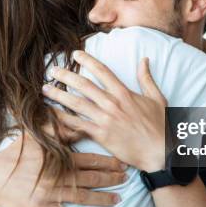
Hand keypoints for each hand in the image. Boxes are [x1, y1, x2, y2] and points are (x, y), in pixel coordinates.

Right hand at [0, 133, 126, 206]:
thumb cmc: (14, 156)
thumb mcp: (34, 136)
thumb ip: (55, 129)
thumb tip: (73, 118)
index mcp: (58, 158)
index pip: (89, 160)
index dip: (108, 162)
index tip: (122, 162)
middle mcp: (58, 177)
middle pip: (91, 178)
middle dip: (111, 179)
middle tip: (126, 179)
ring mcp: (51, 195)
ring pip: (83, 197)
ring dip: (102, 198)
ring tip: (118, 199)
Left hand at [42, 50, 167, 171]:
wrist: (159, 152)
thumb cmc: (160, 126)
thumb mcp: (157, 98)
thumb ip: (147, 79)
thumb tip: (144, 60)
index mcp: (124, 93)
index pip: (102, 70)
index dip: (87, 60)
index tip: (75, 54)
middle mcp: (112, 104)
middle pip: (83, 84)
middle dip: (66, 75)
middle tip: (52, 70)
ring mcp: (105, 119)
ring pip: (76, 103)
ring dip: (58, 95)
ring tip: (45, 89)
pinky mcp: (100, 135)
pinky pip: (77, 125)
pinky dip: (62, 119)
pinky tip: (51, 115)